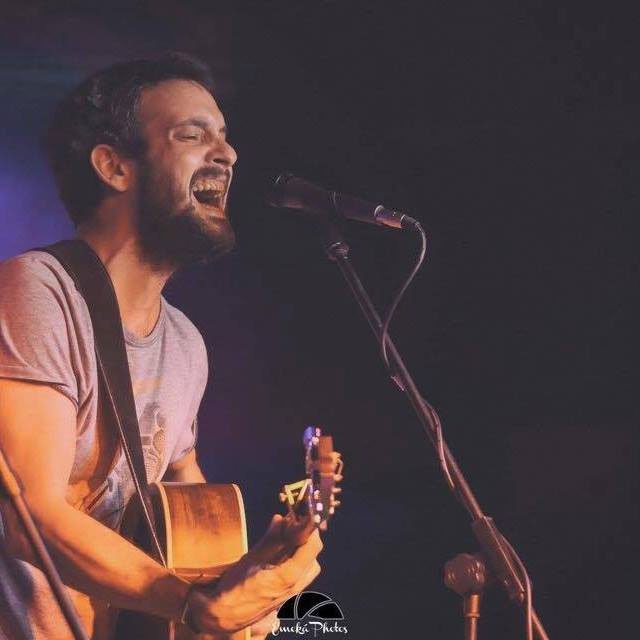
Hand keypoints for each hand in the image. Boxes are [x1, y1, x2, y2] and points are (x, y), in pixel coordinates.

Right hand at [188, 514, 321, 633]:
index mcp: (287, 576)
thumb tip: (281, 519)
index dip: (309, 529)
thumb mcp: (250, 559)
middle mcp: (295, 586)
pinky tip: (282, 554)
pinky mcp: (288, 596)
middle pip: (313, 556)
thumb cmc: (235, 588)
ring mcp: (293, 594)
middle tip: (292, 525)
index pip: (311, 547)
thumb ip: (270, 539)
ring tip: (286, 539)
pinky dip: (297, 560)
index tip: (301, 516)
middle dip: (306, 538)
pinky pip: (302, 575)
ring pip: (310, 566)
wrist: (226, 617)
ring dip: (303, 549)